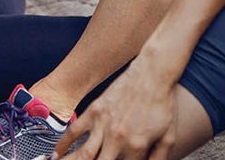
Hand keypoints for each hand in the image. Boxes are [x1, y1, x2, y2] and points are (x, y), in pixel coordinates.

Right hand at [52, 62, 179, 159]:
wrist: (153, 74)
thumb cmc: (163, 104)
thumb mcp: (169, 136)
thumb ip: (160, 158)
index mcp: (136, 147)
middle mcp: (117, 139)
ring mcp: (103, 125)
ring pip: (82, 155)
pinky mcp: (94, 111)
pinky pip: (74, 131)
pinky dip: (62, 145)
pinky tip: (56, 155)